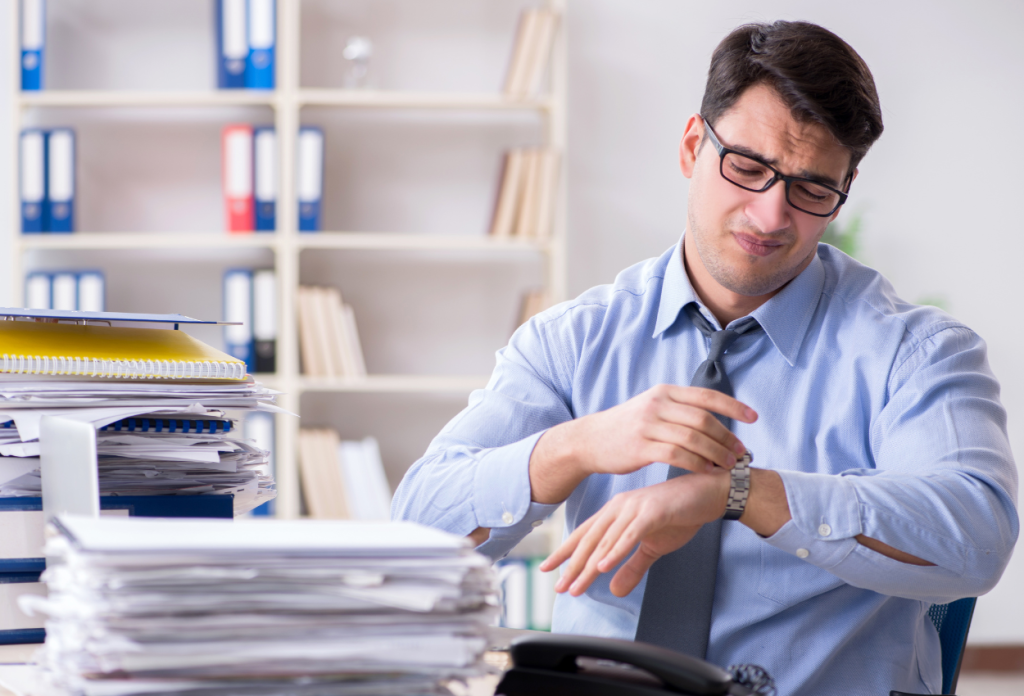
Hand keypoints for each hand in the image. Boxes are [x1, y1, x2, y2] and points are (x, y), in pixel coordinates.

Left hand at [539, 470, 729, 597]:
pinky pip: (630, 534)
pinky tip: (603, 566)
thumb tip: (614, 590)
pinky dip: (616, 550)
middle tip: (559, 588)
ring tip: (577, 585)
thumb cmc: (679, 515)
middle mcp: (619, 508)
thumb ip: (632, 566)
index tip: (547, 571)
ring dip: (589, 565)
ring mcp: (634, 508)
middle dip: (572, 566)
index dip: (565, 553)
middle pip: (590, 541)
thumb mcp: (652, 546)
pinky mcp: (653, 511)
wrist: (709, 494)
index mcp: (616, 513)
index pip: (585, 536)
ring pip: (606, 540)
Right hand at [572, 384, 755, 475]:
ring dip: (715, 453)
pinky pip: (677, 455)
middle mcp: (657, 404)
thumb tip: (712, 417)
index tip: (753, 418)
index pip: (706, 395)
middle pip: (703, 419)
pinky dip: (696, 464)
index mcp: (664, 392)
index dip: (733, 407)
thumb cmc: (626, 427)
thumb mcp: (651, 408)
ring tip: (728, 466)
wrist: (589, 440)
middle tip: (741, 452)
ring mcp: (648, 425)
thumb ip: (678, 409)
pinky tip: (706, 472)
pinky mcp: (640, 447)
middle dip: (727, 437)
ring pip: (693, 438)